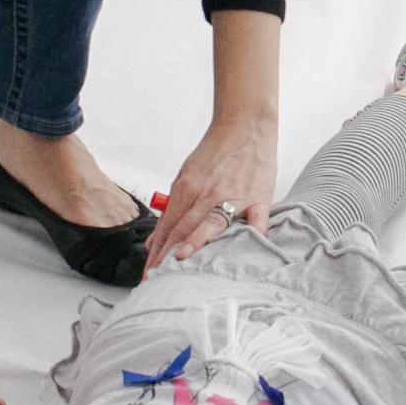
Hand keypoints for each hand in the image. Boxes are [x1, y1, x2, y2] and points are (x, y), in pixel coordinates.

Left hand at [145, 109, 276, 269]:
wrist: (245, 125)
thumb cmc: (217, 152)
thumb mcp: (187, 175)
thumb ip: (172, 207)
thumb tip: (155, 239)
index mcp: (188, 188)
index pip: (167, 226)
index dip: (155, 251)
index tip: (147, 272)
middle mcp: (207, 193)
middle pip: (182, 228)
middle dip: (166, 255)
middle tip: (155, 279)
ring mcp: (233, 196)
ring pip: (210, 225)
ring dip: (193, 244)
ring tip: (179, 264)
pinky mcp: (258, 197)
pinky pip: (256, 220)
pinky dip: (251, 235)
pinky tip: (243, 251)